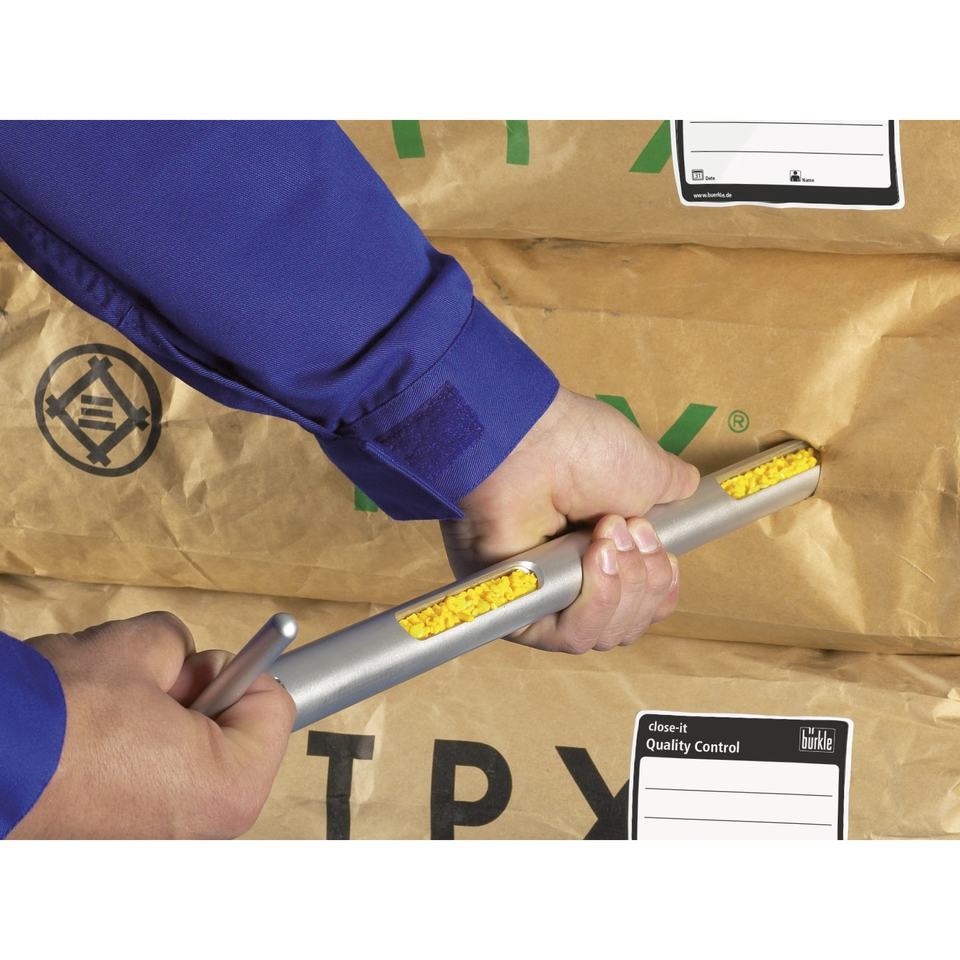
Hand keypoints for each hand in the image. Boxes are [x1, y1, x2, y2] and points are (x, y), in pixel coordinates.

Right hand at [9, 612, 294, 838]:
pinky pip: (145, 772)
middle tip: (145, 691)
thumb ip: (181, 644)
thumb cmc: (56, 716)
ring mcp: (157, 837)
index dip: (234, 670)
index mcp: (229, 787)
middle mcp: (201, 828)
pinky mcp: (118, 835)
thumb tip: (178, 655)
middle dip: (190, 695)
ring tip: (106, 715)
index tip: (198, 667)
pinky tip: (89, 740)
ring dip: (153, 717)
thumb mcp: (139, 647)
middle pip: (228, 728)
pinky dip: (125, 747)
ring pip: (182, 746)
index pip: (274, 705)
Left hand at [442, 387, 699, 652]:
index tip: (665, 556)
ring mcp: (547, 597)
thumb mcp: (650, 472)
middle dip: (643, 579)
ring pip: (604, 634)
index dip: (661, 588)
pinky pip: (572, 635)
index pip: (643, 603)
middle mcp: (573, 578)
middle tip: (629, 529)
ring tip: (606, 537)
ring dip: (622, 587)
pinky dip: (596, 600)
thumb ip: (671, 497)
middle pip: (629, 624)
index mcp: (600, 550)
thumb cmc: (581, 449)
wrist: (534, 446)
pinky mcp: (521, 613)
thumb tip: (684, 495)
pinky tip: (595, 558)